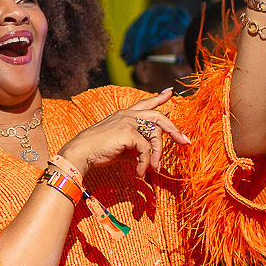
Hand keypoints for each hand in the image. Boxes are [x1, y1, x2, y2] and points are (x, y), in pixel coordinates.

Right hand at [56, 89, 190, 179]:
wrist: (81, 153)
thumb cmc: (98, 151)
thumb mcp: (120, 147)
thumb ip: (135, 147)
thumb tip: (148, 158)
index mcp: (124, 115)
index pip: (145, 103)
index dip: (159, 98)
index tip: (170, 93)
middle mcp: (127, 115)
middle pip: (158, 117)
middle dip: (174, 129)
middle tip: (185, 141)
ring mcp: (128, 121)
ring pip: (155, 135)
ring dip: (157, 154)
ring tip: (155, 169)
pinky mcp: (128, 132)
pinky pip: (146, 149)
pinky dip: (145, 163)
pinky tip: (139, 173)